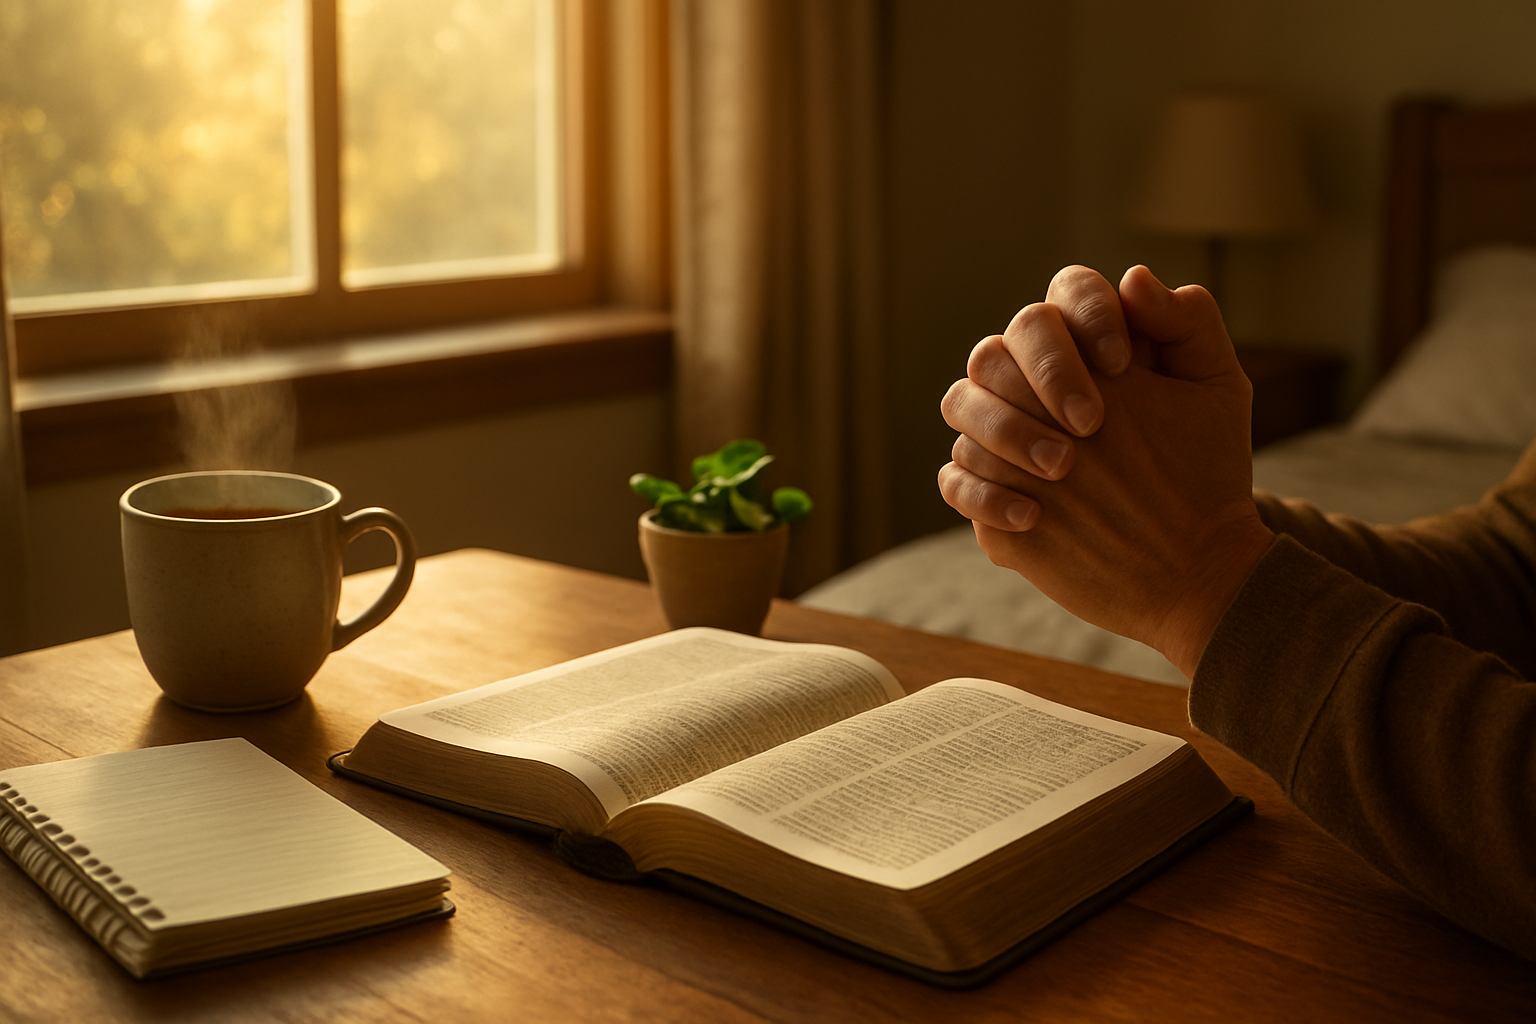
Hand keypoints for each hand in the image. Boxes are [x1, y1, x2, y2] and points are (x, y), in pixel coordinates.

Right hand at [938, 266, 1273, 676]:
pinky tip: (1031, 516)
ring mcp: (1003, 436)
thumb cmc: (1205, 464)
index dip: (1086, 316)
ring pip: (962, 401)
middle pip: (1000, 344)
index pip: (1063, 295)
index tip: (1124, 364)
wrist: (1191, 557)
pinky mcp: (986, 490)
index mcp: (1086, 343)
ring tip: (1062, 470)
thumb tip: (1134, 278)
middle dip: (1044, 376)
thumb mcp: (1216, 389)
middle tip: (1092, 426)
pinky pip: (953, 477)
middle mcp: (1033, 381)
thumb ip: (1188, 325)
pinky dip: (982, 492)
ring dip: (1006, 429)